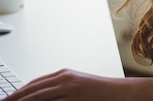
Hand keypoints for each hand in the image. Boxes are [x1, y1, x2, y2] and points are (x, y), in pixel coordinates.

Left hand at [4, 69, 121, 100]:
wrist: (121, 93)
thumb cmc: (100, 92)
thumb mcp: (78, 87)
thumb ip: (60, 91)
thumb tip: (41, 98)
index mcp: (64, 75)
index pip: (34, 83)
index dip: (18, 92)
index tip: (7, 99)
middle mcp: (65, 79)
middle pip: (32, 90)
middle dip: (15, 98)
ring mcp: (70, 89)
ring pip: (38, 97)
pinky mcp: (75, 98)